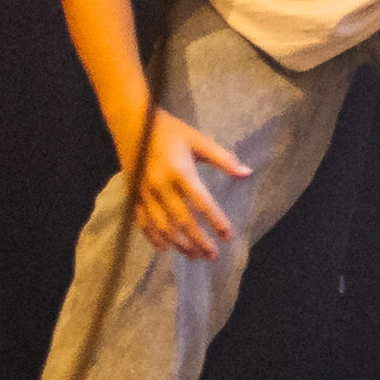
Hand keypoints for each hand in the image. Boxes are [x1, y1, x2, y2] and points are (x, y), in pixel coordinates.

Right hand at [120, 106, 254, 258]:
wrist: (132, 124)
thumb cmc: (171, 131)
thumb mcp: (200, 141)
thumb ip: (223, 159)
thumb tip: (246, 173)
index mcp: (180, 172)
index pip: (202, 203)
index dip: (216, 221)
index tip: (228, 236)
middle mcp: (161, 186)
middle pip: (182, 220)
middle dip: (198, 240)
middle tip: (212, 255)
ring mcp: (144, 193)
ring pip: (162, 225)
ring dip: (178, 243)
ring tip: (193, 255)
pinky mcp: (133, 195)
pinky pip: (143, 221)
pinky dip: (153, 237)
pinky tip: (165, 248)